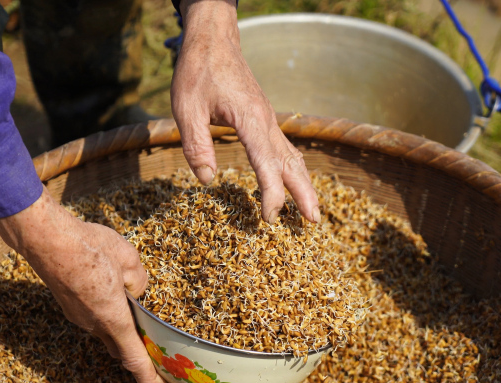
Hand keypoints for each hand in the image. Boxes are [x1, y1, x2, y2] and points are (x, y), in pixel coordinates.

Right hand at [0, 187, 166, 382]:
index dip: (148, 376)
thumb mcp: (129, 258)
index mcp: (112, 317)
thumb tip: (135, 289)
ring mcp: (78, 316)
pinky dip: (107, 313)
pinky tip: (112, 292)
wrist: (46, 239)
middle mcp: (93, 323)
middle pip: (120, 346)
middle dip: (137, 352)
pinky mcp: (69, 305)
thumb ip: (138, 280)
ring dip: (121, 326)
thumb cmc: (89, 246)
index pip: (133, 356)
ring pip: (106, 329)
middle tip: (157, 353)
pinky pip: (93, 316)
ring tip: (136, 313)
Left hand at [171, 0, 320, 223]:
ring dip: (304, 184)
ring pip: (293, 156)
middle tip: (314, 223)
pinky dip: (293, 169)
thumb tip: (208, 180)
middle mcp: (266, 122)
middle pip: (293, 163)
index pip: (267, 163)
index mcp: (250, 120)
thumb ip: (196, 144)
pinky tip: (293, 180)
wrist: (214, 40)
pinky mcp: (263, 118)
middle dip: (305, 194)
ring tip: (312, 212)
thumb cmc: (198, 71)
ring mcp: (268, 119)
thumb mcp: (186, 107)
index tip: (270, 218)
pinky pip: (284, 148)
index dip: (271, 193)